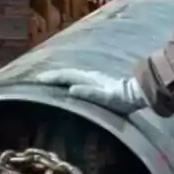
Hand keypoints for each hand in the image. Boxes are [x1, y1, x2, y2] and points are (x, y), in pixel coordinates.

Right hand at [33, 69, 147, 114]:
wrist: (136, 95)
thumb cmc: (120, 99)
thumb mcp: (105, 98)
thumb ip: (89, 93)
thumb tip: (71, 89)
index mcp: (88, 78)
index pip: (65, 76)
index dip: (52, 77)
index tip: (38, 79)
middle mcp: (88, 76)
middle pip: (67, 74)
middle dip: (53, 76)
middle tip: (39, 79)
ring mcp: (93, 79)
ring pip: (71, 76)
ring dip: (59, 78)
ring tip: (49, 81)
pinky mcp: (96, 84)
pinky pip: (77, 80)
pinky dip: (68, 81)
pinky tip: (68, 86)